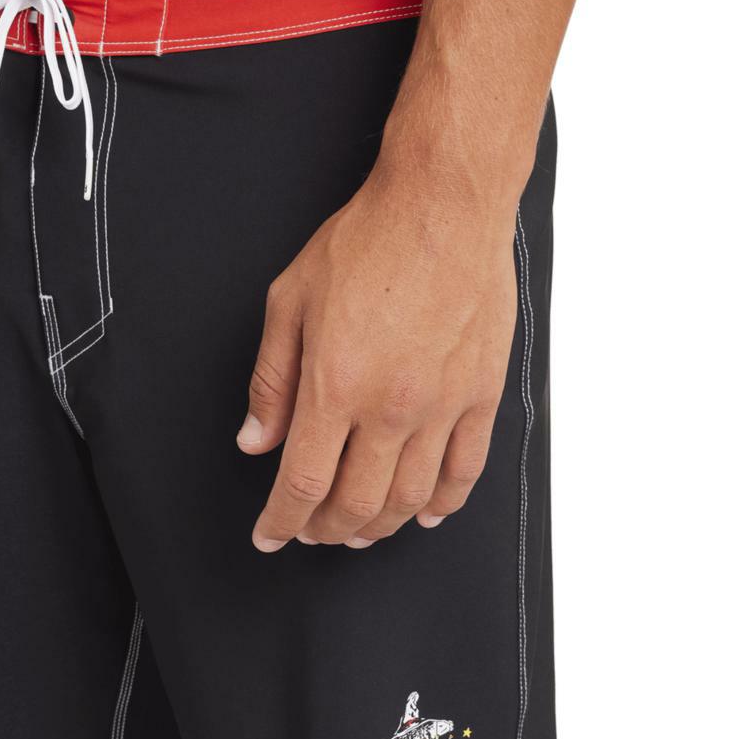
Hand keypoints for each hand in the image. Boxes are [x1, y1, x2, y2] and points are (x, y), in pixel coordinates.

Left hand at [238, 153, 519, 550]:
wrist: (443, 204)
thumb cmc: (366, 242)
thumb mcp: (290, 301)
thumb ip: (272, 380)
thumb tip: (256, 439)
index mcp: (335, 386)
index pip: (303, 482)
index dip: (282, 520)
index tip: (270, 534)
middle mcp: (390, 407)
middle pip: (356, 502)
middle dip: (325, 529)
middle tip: (310, 531)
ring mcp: (442, 405)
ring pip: (411, 497)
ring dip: (380, 527)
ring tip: (359, 532)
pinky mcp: (481, 394)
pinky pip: (465, 470)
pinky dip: (444, 503)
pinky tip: (427, 514)